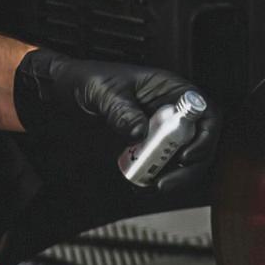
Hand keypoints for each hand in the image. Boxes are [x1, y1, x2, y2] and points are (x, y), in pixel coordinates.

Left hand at [13, 48, 220, 192]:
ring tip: (159, 184)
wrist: (59, 95)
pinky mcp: (148, 146)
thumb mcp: (101, 90)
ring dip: (180, 174)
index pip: (204, 110)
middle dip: (194, 163)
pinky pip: (166, 163)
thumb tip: (140, 132)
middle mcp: (171, 110)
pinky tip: (147, 182)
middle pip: (201, 139)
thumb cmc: (82, 80)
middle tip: (170, 177)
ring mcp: (161, 129)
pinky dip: (162, 177)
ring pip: (188, 155)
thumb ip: (121, 109)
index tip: (187, 153)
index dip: (205, 133)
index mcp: (169, 88)